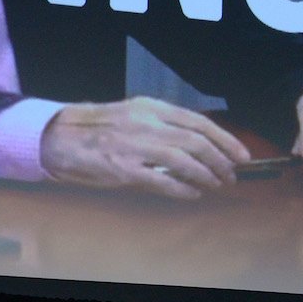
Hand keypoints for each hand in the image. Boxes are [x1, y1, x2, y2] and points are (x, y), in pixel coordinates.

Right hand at [41, 98, 250, 198]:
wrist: (61, 136)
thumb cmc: (100, 128)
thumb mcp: (135, 114)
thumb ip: (165, 125)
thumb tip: (199, 143)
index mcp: (152, 107)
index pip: (199, 122)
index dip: (225, 140)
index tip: (241, 155)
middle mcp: (147, 123)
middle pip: (197, 141)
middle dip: (220, 160)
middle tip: (231, 175)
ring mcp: (135, 146)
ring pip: (184, 160)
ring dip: (206, 175)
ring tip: (216, 185)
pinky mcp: (124, 169)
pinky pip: (162, 181)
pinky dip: (182, 189)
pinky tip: (193, 193)